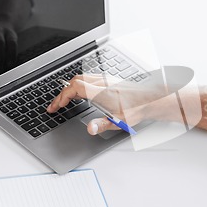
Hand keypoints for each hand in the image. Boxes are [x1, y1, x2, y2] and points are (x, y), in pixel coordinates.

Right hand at [47, 74, 166, 134]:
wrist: (151, 98)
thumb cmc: (137, 108)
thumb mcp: (119, 120)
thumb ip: (102, 124)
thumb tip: (89, 129)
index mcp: (100, 91)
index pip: (74, 88)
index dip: (61, 97)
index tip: (55, 107)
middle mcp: (102, 82)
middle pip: (75, 81)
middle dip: (63, 93)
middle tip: (57, 105)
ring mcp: (107, 79)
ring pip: (82, 78)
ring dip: (71, 87)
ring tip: (66, 100)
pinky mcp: (111, 79)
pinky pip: (90, 78)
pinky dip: (80, 85)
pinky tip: (82, 93)